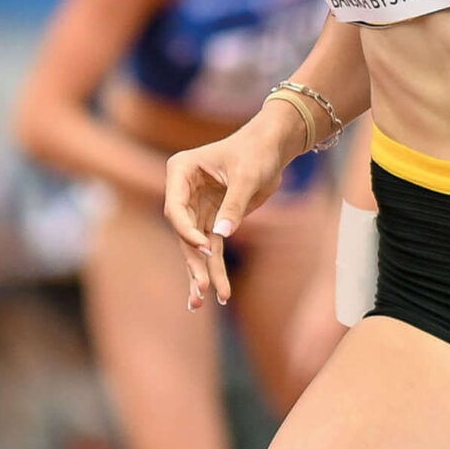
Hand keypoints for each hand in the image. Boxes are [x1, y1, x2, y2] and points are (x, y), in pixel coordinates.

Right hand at [163, 105, 308, 308]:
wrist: (274, 146)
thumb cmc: (258, 151)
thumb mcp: (247, 176)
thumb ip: (233, 205)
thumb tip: (221, 235)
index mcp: (181, 172)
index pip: (175, 209)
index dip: (187, 231)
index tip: (205, 248)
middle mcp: (183, 192)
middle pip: (183, 233)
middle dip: (193, 262)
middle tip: (202, 288)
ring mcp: (197, 208)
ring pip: (195, 247)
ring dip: (201, 273)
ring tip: (201, 302)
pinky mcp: (213, 219)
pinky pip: (211, 249)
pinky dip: (215, 270)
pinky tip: (220, 293)